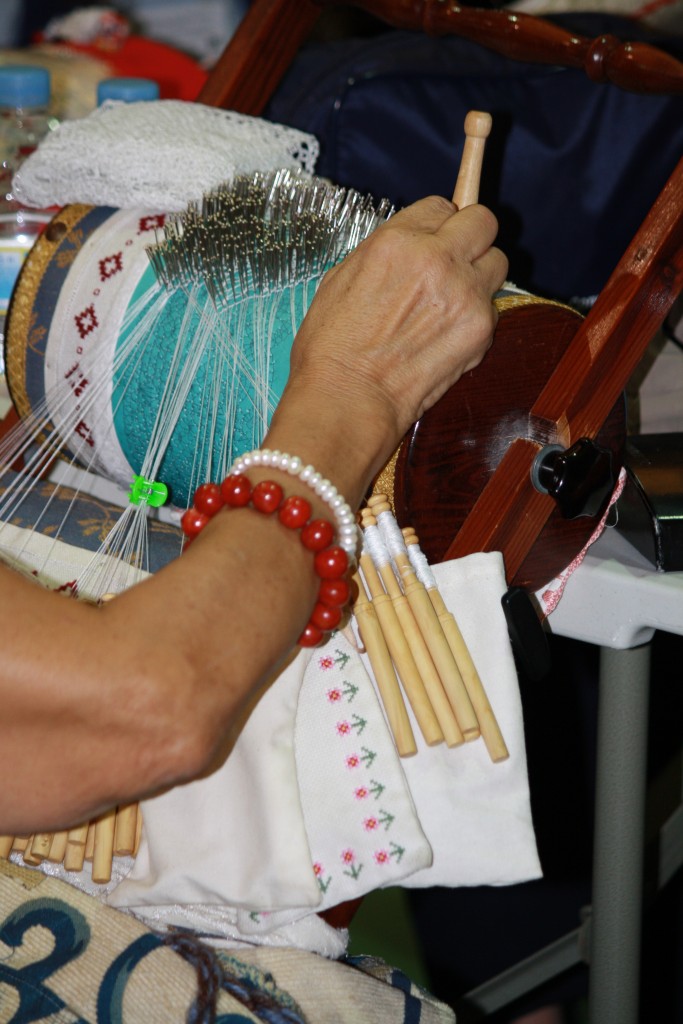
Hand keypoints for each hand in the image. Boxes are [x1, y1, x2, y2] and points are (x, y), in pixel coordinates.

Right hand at [285, 196, 507, 471]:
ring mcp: (464, 293)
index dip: (440, 224)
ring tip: (452, 303)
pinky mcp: (480, 328)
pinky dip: (476, 319)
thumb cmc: (332, 349)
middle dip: (472, 238)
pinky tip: (446, 337)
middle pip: (484, 221)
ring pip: (498, 263)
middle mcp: (437, 259)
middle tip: (456, 261)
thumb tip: (409, 247)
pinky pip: (493, 308)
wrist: (348, 399)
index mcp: (396, 241)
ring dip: (480, 277)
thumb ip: (384, 253)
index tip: (437, 239)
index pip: (442, 206)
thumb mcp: (341, 279)